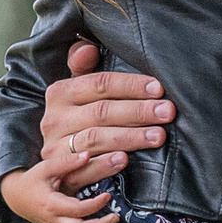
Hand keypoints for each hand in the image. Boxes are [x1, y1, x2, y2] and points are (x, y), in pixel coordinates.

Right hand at [0, 155, 121, 222]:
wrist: (16, 196)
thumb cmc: (32, 181)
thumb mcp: (46, 167)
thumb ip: (67, 162)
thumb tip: (87, 155)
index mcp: (52, 205)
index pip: (78, 210)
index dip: (95, 204)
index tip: (107, 196)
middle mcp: (55, 221)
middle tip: (116, 217)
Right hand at [42, 40, 176, 191]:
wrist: (55, 166)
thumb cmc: (76, 120)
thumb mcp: (77, 91)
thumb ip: (82, 67)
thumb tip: (87, 47)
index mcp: (59, 93)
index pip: (99, 84)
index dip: (130, 85)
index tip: (159, 89)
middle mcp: (54, 120)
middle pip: (101, 112)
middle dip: (138, 111)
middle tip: (167, 112)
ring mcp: (55, 148)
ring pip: (96, 139)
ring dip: (130, 137)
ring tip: (158, 136)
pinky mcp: (61, 174)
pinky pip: (84, 170)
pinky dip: (105, 165)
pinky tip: (125, 160)